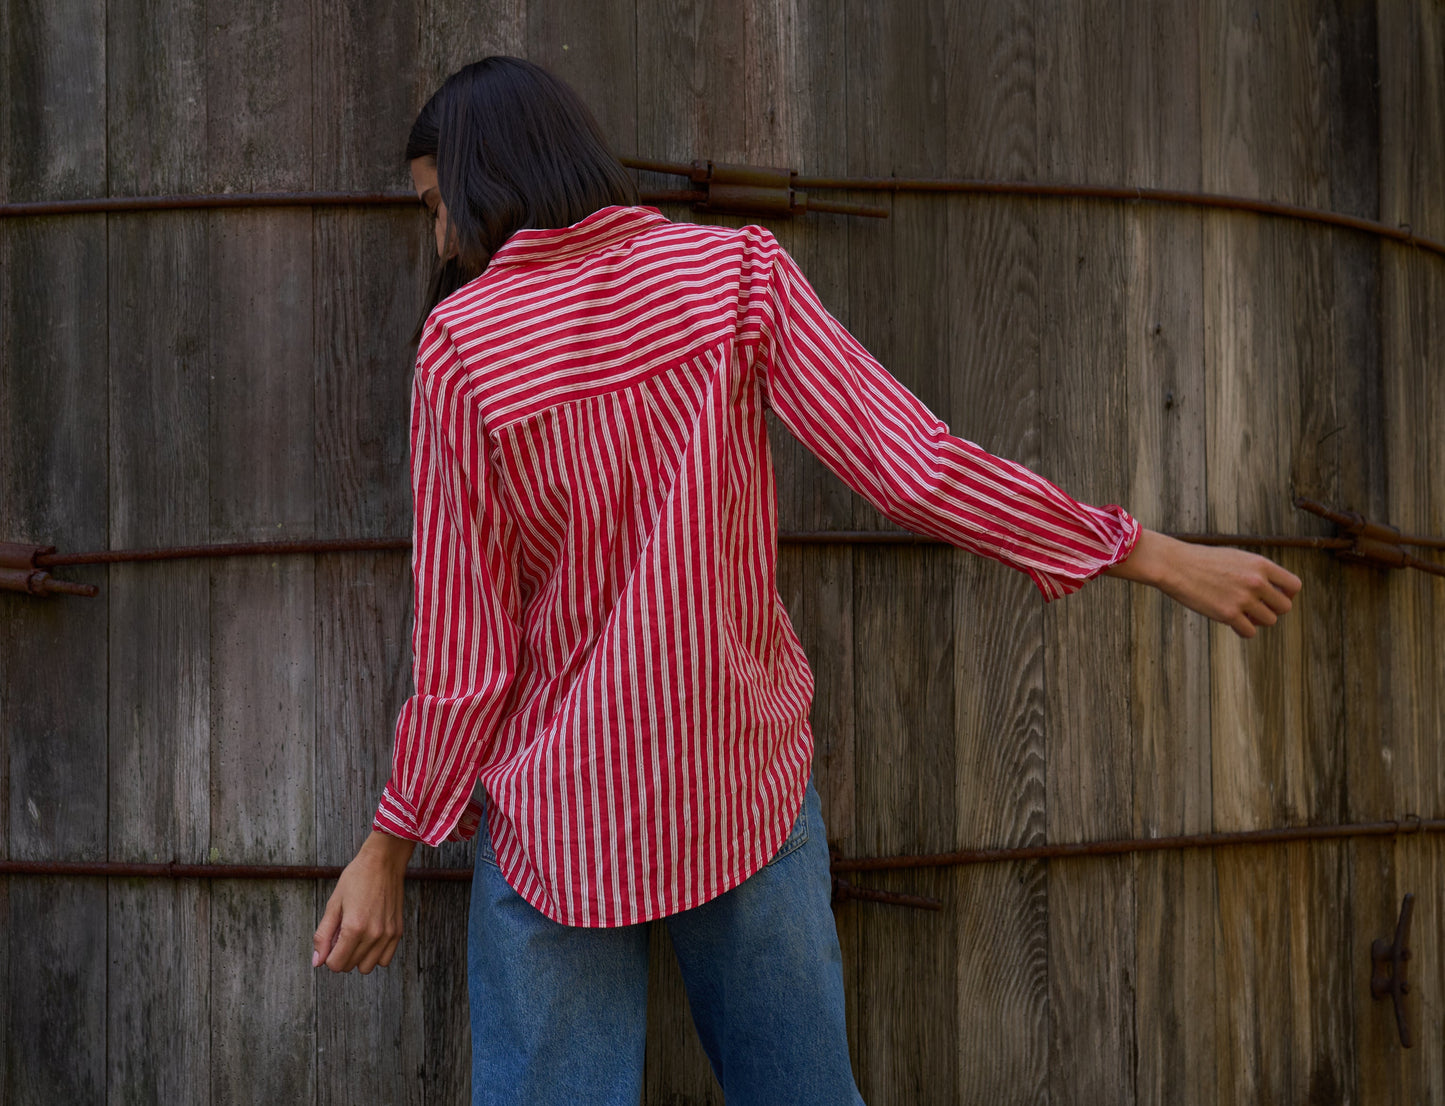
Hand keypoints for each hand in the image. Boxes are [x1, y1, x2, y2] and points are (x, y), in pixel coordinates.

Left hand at [312, 830, 416, 973]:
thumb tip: (317, 961)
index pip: (336, 964)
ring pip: (367, 967)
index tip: (331, 940)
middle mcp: (373, 934)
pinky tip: (370, 939)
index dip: (328, 956)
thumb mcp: (333, 904)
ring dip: (358, 957)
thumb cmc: (356, 878)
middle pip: (350, 966)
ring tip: (357, 936)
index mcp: (354, 928)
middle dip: (341, 955)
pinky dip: (374, 955)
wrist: (383, 861)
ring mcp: (387, 934)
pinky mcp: (397, 932)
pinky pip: (384, 960)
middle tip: (343, 932)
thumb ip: (323, 935)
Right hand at [1106, 528, 1302, 637]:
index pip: (1294, 585)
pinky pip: (1250, 632)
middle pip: (1284, 607)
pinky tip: (1233, 622)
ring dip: (1257, 620)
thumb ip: (1257, 572)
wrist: (1175, 565)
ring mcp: (1243, 599)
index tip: (1273, 596)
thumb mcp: (1236, 558)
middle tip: (1256, 607)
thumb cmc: (1203, 561)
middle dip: (1272, 609)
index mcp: (1261, 565)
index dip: (1287, 594)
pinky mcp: (1228, 614)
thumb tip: (1274, 592)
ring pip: (1269, 621)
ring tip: (1242, 613)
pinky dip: (1244, 630)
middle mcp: (1256, 581)